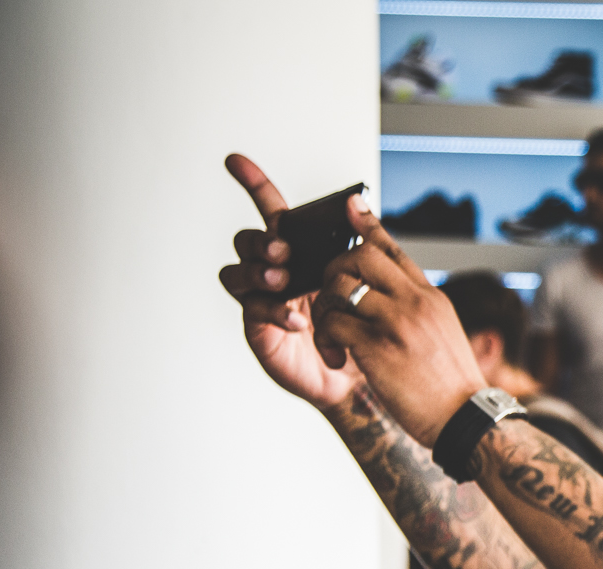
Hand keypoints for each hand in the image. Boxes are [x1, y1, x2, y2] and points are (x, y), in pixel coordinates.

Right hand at [216, 155, 363, 410]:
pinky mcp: (260, 328)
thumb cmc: (358, 323)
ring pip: (238, 273)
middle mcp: (273, 270)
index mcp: (296, 249)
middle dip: (262, 242)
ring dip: (259, 272)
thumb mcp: (365, 277)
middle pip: (248, 241)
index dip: (252, 184)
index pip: (269, 210)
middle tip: (282, 251)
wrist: (362, 373)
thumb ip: (360, 241)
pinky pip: (254, 311)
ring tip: (283, 280)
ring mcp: (262, 298)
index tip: (236, 160)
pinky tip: (296, 318)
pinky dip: (274, 311)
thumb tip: (356, 203)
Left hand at [310, 194, 485, 444]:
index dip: (367, 223)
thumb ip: (418, 309)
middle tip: (333, 301)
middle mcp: (414, 301)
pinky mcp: (377, 347)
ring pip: (339, 287)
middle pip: (358, 256)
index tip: (351, 205)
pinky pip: (332, 322)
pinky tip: (336, 357)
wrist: (465, 420)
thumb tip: (397, 295)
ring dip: (326, 308)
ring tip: (333, 336)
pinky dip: (325, 338)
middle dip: (333, 272)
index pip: (394, 248)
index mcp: (429, 296)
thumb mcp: (443, 334)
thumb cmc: (451, 386)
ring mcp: (396, 321)